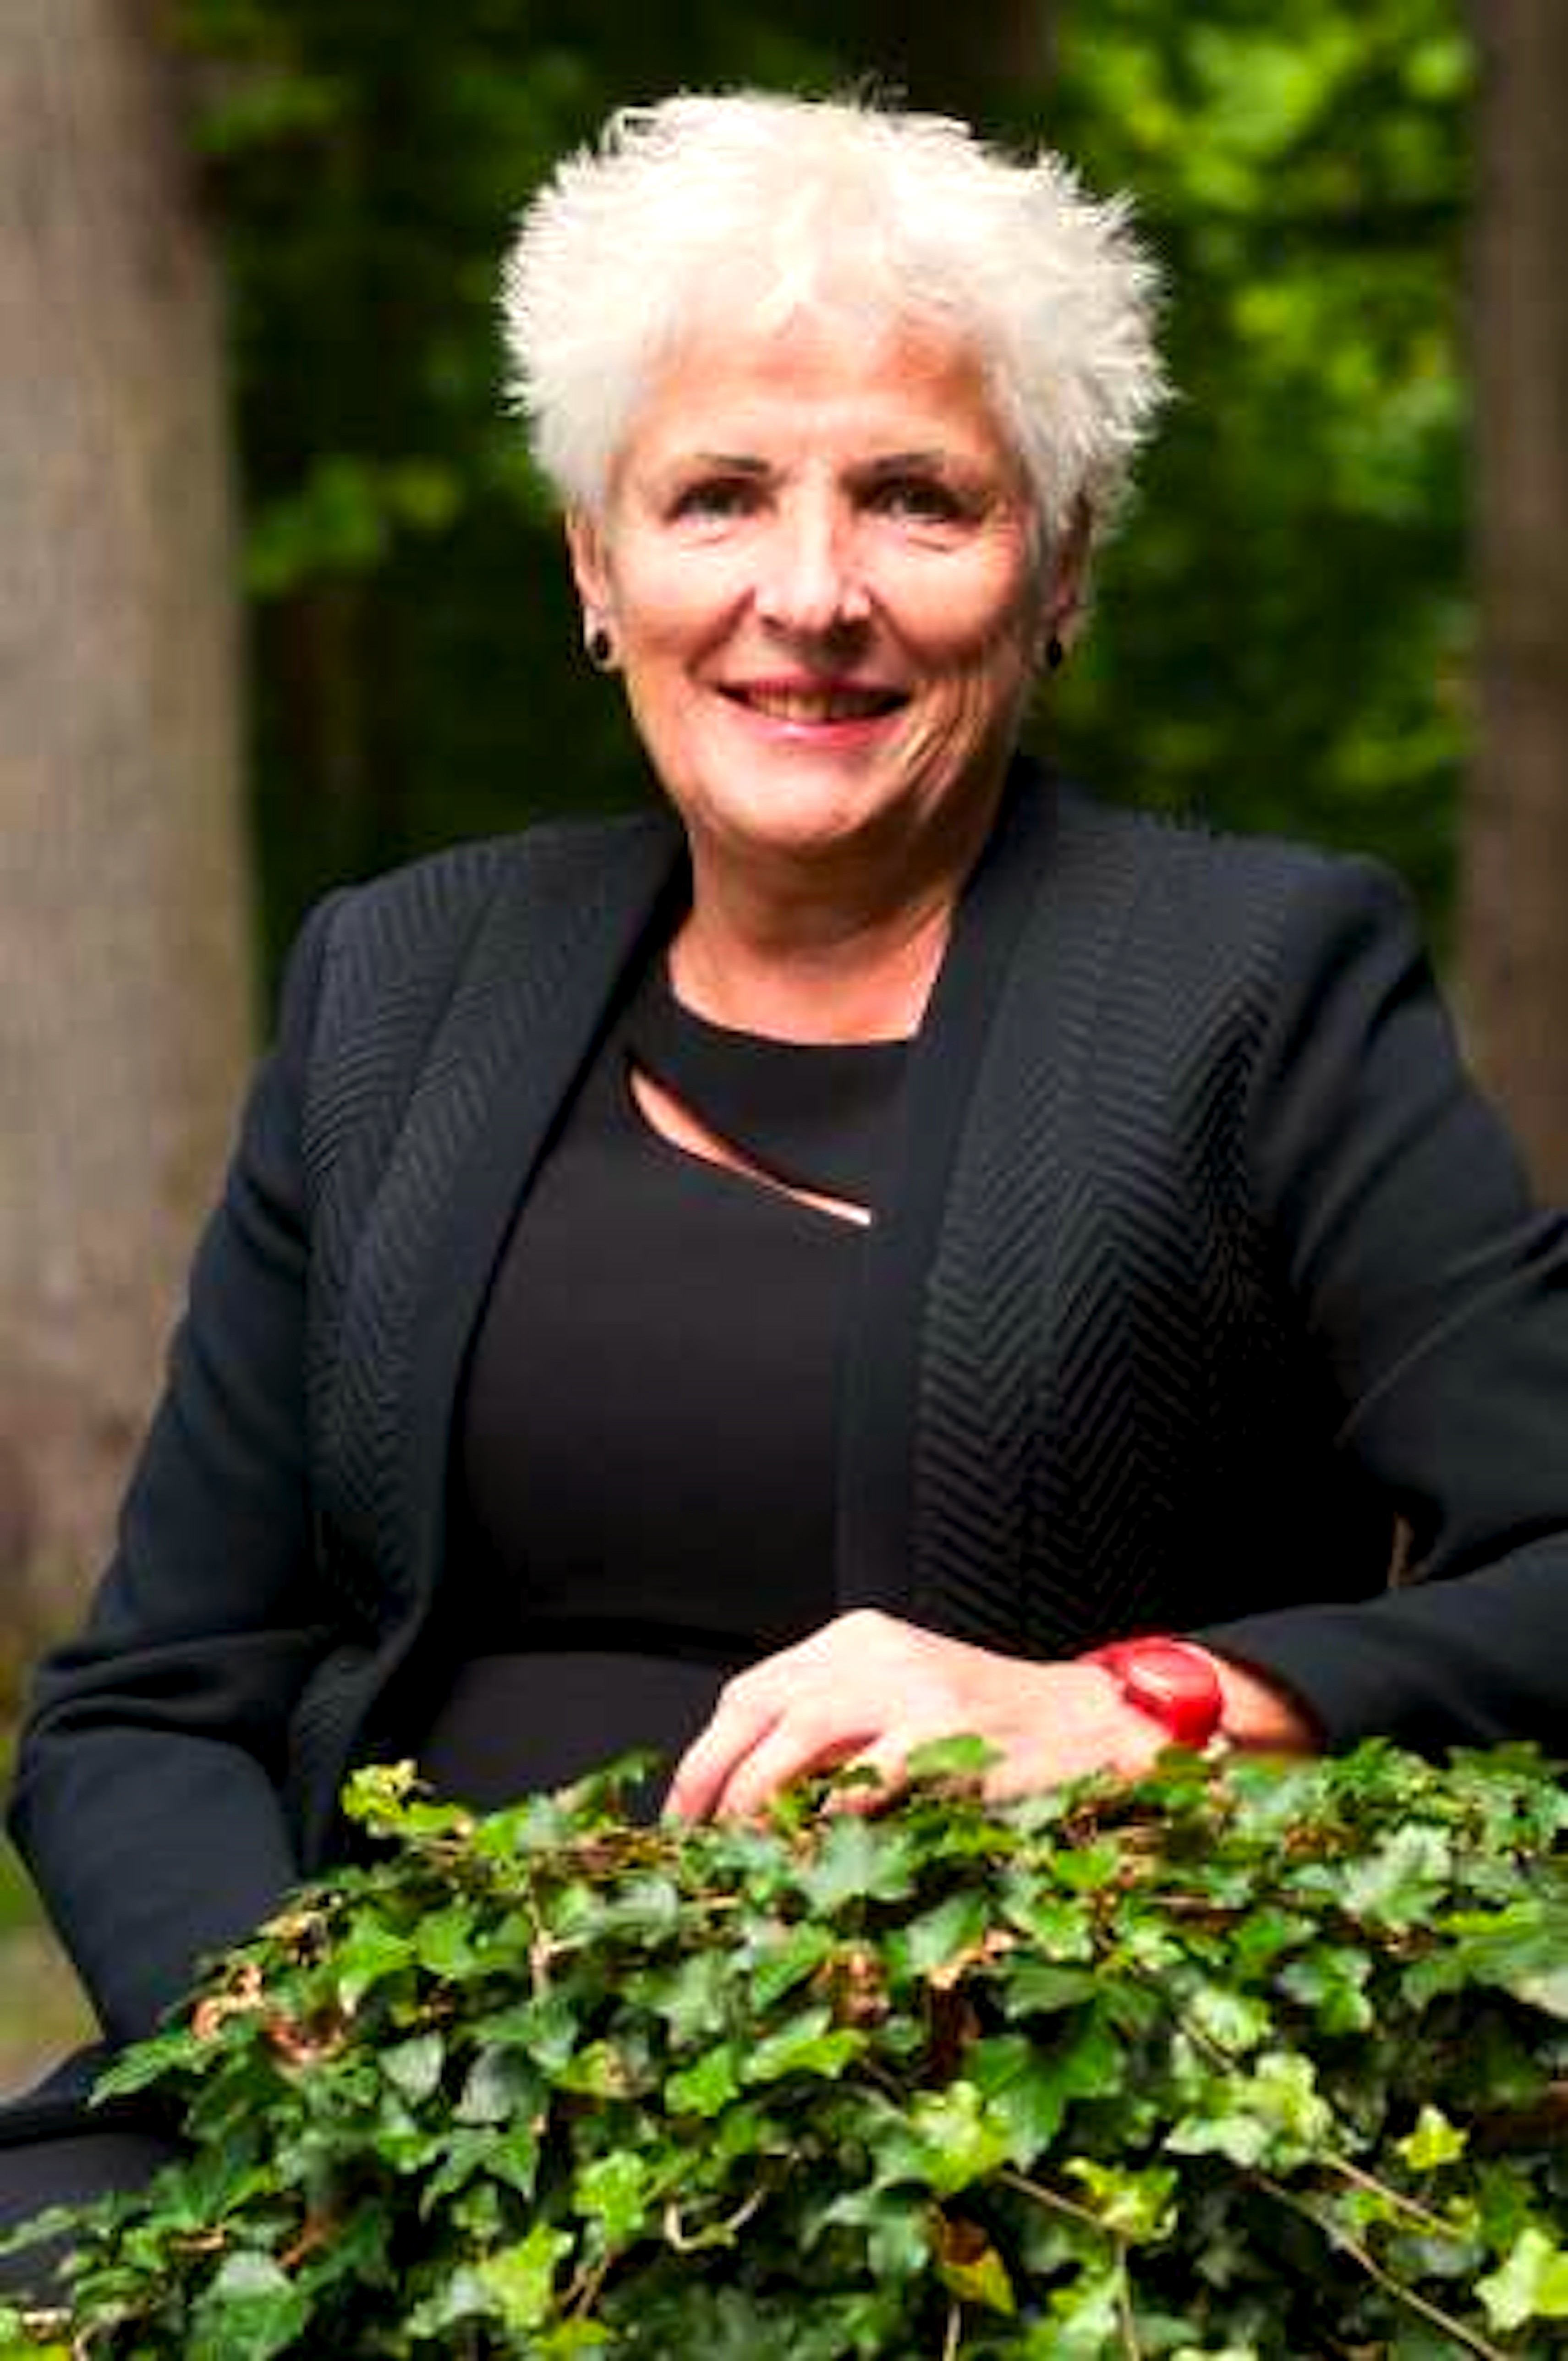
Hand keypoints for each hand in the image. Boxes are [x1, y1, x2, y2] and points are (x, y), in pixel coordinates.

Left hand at [665, 1609, 1179, 1819]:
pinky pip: (870, 1769)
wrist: (1090, 1722)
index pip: (752, 1691)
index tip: (684, 1815)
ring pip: (797, 1730)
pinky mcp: (950, 1728)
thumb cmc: (991, 1727)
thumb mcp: (900, 1703)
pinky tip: (813, 1844)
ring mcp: (913, 1685)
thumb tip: (750, 1803)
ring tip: (738, 1846)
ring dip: (755, 1795)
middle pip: (757, 1705)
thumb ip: (834, 1733)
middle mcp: (874, 1650)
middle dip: (710, 1777)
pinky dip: (833, 1809)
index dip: (706, 1756)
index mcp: (855, 1640)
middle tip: (690, 1839)